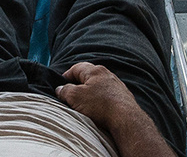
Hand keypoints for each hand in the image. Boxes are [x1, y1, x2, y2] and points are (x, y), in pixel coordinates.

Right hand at [57, 62, 176, 156]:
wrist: (126, 119)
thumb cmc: (100, 105)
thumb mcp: (75, 97)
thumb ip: (65, 90)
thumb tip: (60, 89)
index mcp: (95, 70)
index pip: (76, 68)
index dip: (66, 76)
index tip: (60, 86)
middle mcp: (107, 75)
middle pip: (88, 77)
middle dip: (78, 86)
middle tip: (70, 97)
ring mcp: (117, 86)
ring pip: (98, 87)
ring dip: (90, 94)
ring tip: (84, 106)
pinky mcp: (123, 98)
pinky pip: (107, 96)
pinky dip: (100, 101)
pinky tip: (98, 110)